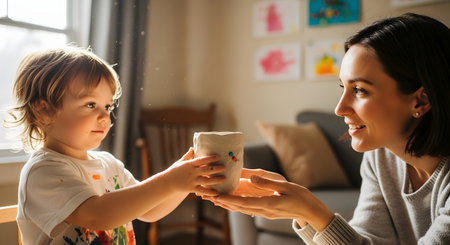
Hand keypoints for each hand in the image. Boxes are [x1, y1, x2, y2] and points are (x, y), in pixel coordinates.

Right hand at [164, 148, 225, 196]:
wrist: (166, 182)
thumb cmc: (174, 171)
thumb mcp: (180, 162)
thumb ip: (188, 155)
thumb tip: (193, 147)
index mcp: (189, 164)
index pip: (201, 160)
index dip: (210, 158)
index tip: (218, 157)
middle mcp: (191, 172)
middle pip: (206, 170)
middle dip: (216, 168)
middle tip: (225, 167)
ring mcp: (191, 181)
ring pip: (206, 180)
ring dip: (216, 180)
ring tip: (224, 178)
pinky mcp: (191, 188)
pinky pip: (202, 190)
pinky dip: (209, 192)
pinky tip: (217, 192)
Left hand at [204, 171, 333, 231]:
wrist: (310, 210)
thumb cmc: (300, 196)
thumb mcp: (285, 185)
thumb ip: (266, 182)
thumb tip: (251, 178)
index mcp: (269, 204)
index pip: (245, 203)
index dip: (230, 200)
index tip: (218, 197)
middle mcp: (264, 210)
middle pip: (240, 208)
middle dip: (224, 203)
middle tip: (210, 197)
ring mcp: (265, 213)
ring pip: (243, 210)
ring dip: (229, 205)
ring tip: (215, 199)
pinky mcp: (267, 212)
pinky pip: (249, 210)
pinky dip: (238, 206)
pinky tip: (231, 202)